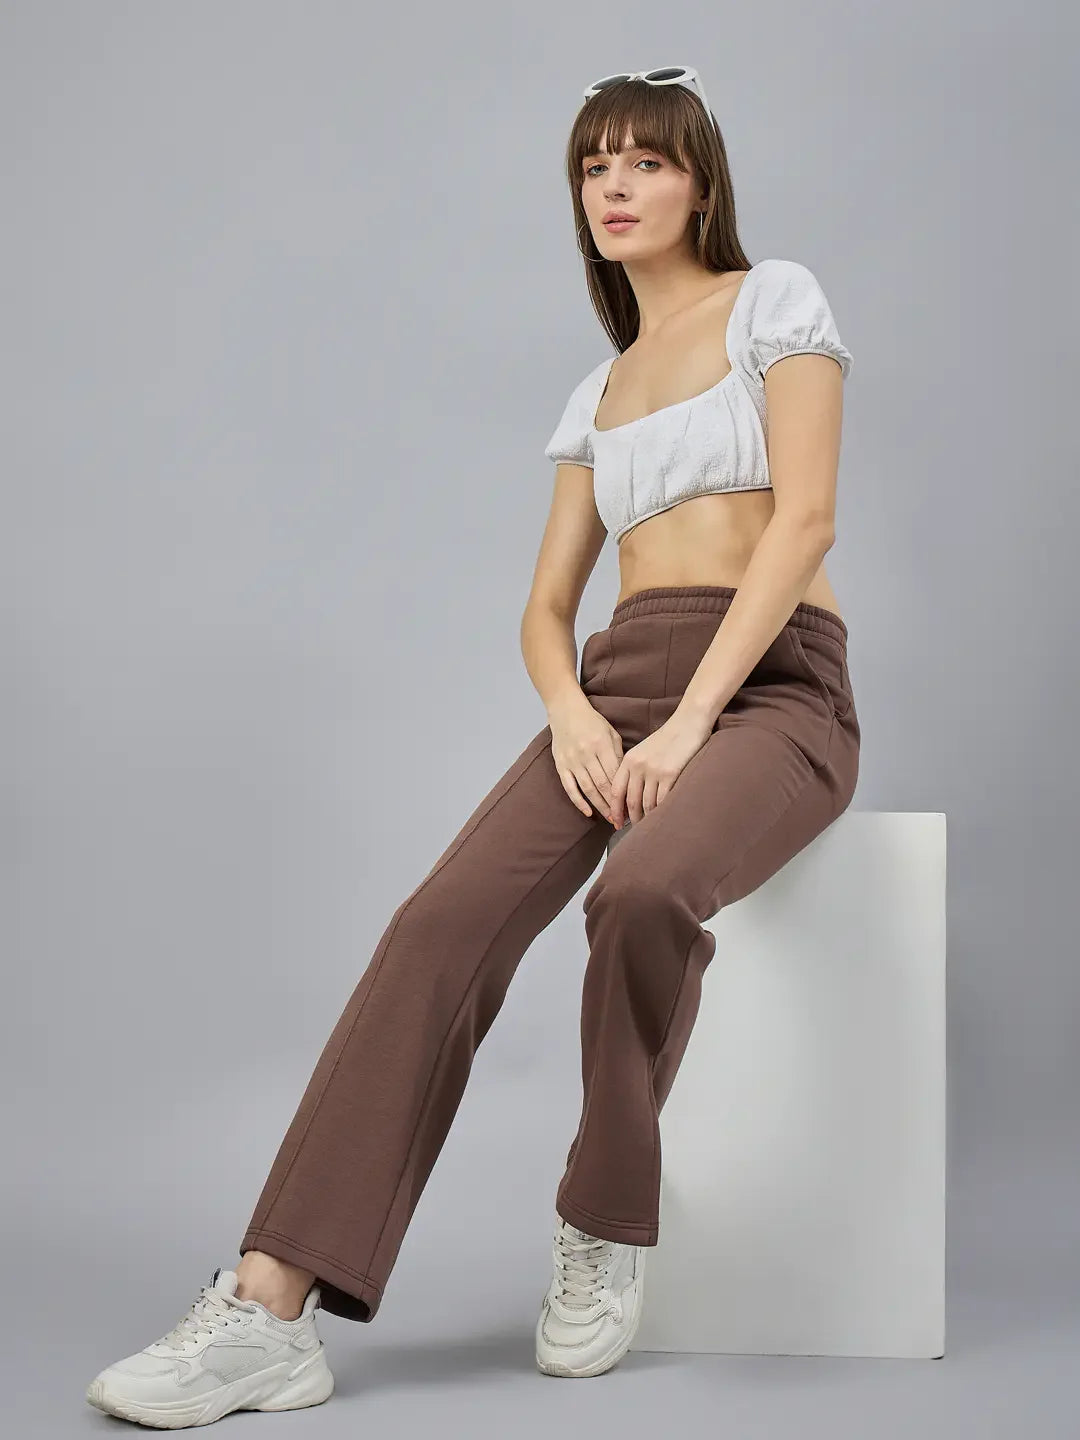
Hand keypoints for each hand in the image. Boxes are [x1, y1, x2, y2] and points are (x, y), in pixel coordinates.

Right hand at [547, 693, 623, 823]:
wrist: (566, 711)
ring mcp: (572, 761)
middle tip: (623, 819)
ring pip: (588, 789)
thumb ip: (619, 754)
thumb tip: (628, 778)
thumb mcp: (611, 733)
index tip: (632, 804)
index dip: (624, 791)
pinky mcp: (561, 765)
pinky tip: (588, 812)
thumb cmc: (592, 722)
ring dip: (600, 806)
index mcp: (602, 745)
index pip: (615, 774)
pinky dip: (579, 802)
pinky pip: (570, 787)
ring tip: (610, 819)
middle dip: (614, 804)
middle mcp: (586, 754)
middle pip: (603, 785)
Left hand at [609, 708, 714, 827]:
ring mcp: (654, 770)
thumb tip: (631, 795)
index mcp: (629, 760)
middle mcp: (638, 766)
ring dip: (647, 818)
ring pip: (646, 803)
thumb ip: (635, 769)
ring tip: (649, 826)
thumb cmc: (669, 738)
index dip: (614, 809)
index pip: (616, 790)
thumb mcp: (644, 750)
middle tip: (634, 830)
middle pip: (630, 800)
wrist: (688, 722)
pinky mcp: (670, 774)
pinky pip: (662, 800)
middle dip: (630, 818)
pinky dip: (661, 811)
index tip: (615, 822)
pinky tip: (662, 816)